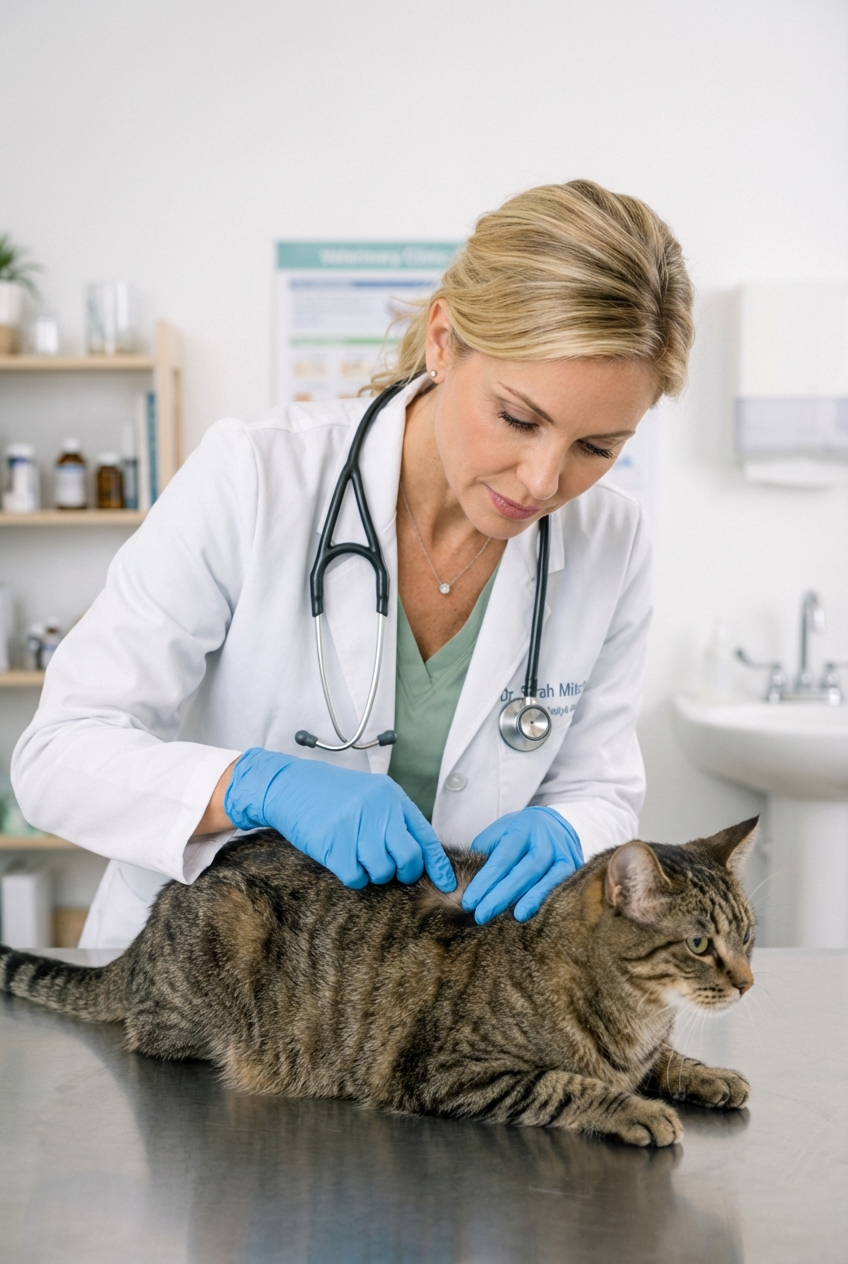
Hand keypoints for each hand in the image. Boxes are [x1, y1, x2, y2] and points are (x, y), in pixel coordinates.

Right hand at [223, 748, 455, 892]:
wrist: (290, 786)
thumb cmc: (332, 795)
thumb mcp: (370, 795)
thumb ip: (393, 818)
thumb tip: (419, 854)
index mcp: (392, 797)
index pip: (425, 836)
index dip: (438, 864)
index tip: (447, 884)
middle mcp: (378, 811)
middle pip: (409, 858)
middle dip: (404, 872)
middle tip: (393, 872)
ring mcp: (357, 828)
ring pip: (382, 871)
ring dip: (374, 874)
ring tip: (360, 859)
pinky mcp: (335, 846)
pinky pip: (356, 877)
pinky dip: (354, 877)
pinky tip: (344, 862)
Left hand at [462, 807, 582, 923]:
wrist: (553, 823)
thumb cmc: (517, 833)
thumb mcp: (498, 834)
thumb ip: (484, 854)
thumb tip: (463, 883)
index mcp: (522, 828)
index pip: (502, 858)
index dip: (485, 881)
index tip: (469, 901)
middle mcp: (545, 839)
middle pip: (524, 870)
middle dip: (502, 895)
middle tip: (482, 915)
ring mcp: (564, 852)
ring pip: (548, 878)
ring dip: (531, 899)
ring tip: (515, 918)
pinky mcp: (575, 866)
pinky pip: (563, 885)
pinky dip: (549, 899)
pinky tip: (536, 913)